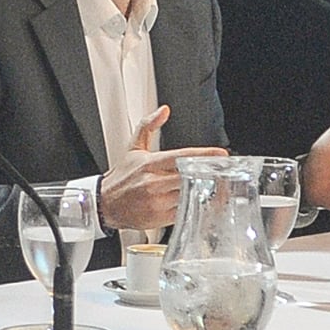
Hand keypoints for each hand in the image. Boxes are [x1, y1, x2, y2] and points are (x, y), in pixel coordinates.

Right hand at [95, 106, 226, 230]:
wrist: (105, 204)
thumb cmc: (121, 177)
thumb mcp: (134, 148)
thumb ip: (148, 126)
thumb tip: (163, 111)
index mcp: (150, 164)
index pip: (182, 157)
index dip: (204, 155)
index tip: (221, 154)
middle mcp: (154, 182)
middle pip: (189, 177)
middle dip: (208, 175)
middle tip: (224, 172)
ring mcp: (157, 202)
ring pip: (188, 196)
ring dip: (203, 192)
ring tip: (217, 188)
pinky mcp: (159, 218)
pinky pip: (182, 213)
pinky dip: (192, 207)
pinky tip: (198, 202)